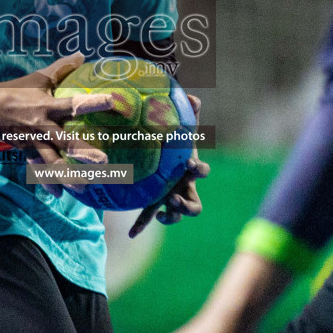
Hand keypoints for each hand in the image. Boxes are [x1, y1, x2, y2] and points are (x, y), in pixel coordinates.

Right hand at [0, 53, 113, 189]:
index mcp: (47, 106)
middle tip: (103, 161)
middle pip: (65, 141)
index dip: (93, 102)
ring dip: (67, 175)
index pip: (74, 103)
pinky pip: (38, 169)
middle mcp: (42, 126)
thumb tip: (83, 55)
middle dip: (83, 152)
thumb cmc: (15, 90)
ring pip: (52, 161)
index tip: (113, 102)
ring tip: (83, 189)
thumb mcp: (39, 77)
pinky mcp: (26, 150)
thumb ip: (62, 68)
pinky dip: (48, 182)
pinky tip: (59, 195)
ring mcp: (33, 141)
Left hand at [129, 94, 207, 237]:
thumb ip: (186, 111)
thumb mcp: (178, 123)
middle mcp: (183, 187)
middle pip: (194, 205)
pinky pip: (148, 215)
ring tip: (160, 213)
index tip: (191, 164)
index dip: (200, 170)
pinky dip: (142, 225)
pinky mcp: (154, 202)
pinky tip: (130, 234)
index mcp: (190, 169)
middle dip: (186, 205)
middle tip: (173, 197)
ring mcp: (169, 197)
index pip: (201, 172)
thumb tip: (193, 98)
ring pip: (176, 214)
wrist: (161, 147)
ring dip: (171, 216)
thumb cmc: (172, 136)